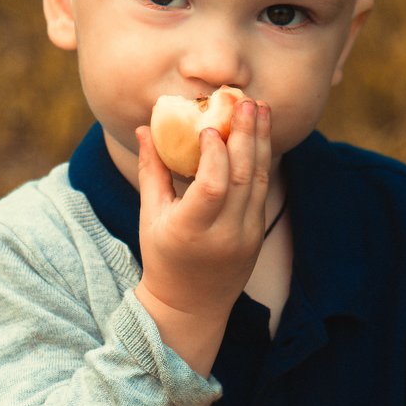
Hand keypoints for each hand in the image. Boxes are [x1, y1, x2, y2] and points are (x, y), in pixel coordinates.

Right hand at [135, 98, 270, 374]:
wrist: (191, 304)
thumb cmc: (163, 256)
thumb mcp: (150, 216)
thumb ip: (152, 170)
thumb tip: (144, 128)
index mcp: (191, 230)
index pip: (212, 186)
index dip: (214, 154)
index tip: (209, 127)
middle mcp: (224, 233)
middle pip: (241, 177)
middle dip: (246, 135)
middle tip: (245, 101)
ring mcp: (246, 235)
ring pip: (257, 180)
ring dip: (261, 142)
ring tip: (260, 109)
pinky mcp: (257, 233)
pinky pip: (262, 190)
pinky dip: (262, 161)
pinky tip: (261, 137)